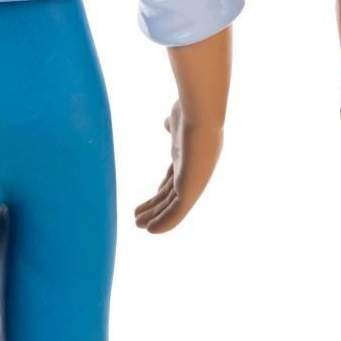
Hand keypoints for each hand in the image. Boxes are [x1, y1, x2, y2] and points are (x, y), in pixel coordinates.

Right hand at [134, 102, 223, 233]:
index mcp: (190, 155)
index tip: (153, 194)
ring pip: (173, 205)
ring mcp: (194, 180)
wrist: (202, 113)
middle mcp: (194, 170)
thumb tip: (168, 122)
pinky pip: (177, 212)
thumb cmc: (191, 109)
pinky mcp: (192, 189)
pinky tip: (152, 231)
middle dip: (156, 205)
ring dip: (156, 216)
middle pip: (172, 192)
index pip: (176, 176)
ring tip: (138, 225)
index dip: (163, 187)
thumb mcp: (178, 118)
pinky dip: (165, 222)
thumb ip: (173, 124)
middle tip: (139, 216)